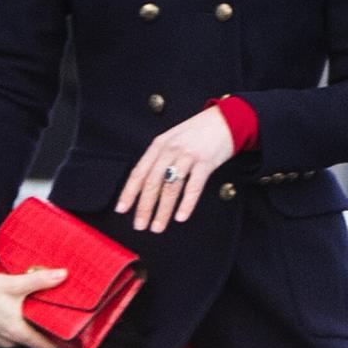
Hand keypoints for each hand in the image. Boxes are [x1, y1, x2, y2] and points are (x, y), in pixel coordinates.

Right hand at [0, 267, 67, 347]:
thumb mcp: (14, 284)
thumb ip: (40, 281)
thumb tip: (63, 275)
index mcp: (16, 333)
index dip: (61, 343)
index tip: (70, 331)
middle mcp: (8, 341)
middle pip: (37, 342)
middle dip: (47, 330)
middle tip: (56, 315)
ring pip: (24, 337)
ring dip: (32, 326)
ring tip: (39, 309)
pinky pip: (13, 334)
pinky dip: (19, 324)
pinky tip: (21, 309)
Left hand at [116, 107, 233, 232]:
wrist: (225, 120)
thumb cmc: (198, 132)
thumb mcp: (173, 140)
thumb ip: (160, 159)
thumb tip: (147, 186)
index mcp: (159, 145)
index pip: (139, 172)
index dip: (129, 192)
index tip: (121, 209)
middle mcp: (170, 150)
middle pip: (152, 183)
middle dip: (144, 207)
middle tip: (139, 226)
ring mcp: (188, 156)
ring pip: (170, 188)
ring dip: (163, 210)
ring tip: (157, 227)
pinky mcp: (205, 162)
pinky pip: (193, 186)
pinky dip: (186, 204)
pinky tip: (181, 217)